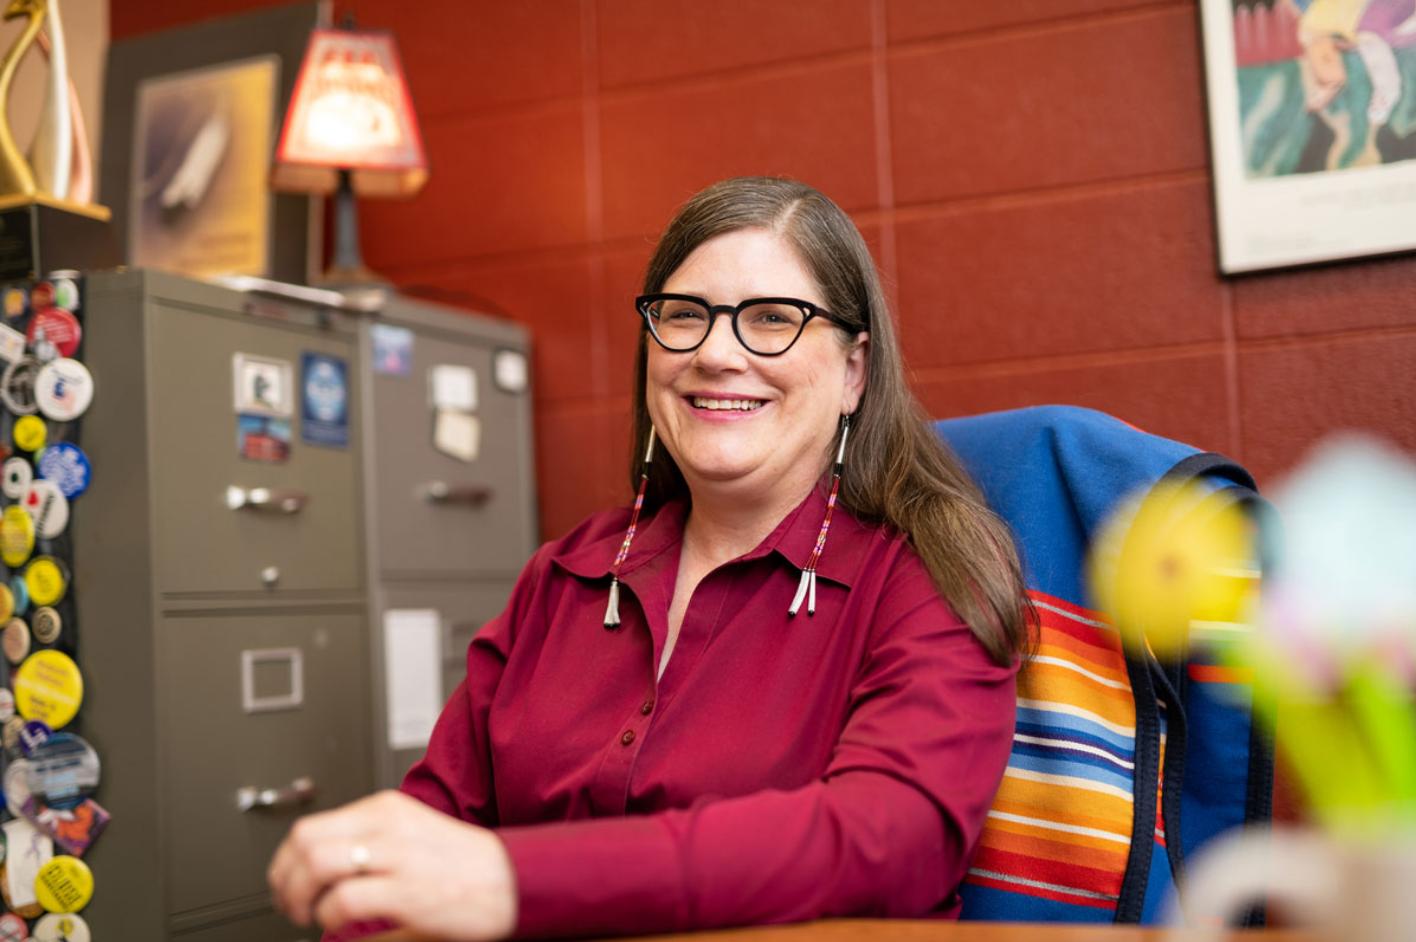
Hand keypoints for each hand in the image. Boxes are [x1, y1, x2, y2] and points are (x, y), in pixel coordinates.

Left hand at [268, 791, 516, 939]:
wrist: (512, 879)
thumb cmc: (466, 864)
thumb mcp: (412, 835)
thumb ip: (369, 846)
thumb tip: (323, 879)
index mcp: (386, 810)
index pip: (311, 826)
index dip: (285, 861)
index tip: (285, 881)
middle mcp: (387, 826)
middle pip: (305, 842)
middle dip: (284, 880)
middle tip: (289, 903)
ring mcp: (396, 857)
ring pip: (317, 867)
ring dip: (300, 899)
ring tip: (308, 915)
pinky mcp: (405, 891)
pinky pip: (343, 902)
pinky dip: (329, 919)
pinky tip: (338, 926)